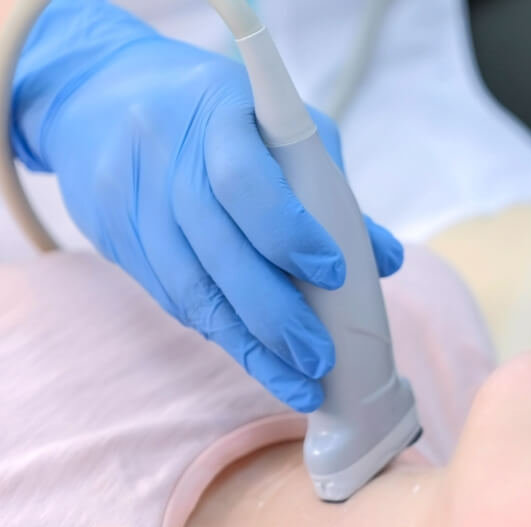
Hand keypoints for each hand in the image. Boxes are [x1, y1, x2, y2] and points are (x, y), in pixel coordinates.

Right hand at [11, 1, 403, 410]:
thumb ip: (330, 191)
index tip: (334, 275)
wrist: (101, 96)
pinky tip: (257, 358)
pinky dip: (220, 332)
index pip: (246, 182)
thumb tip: (387, 260)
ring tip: (298, 383)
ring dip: (249, 345)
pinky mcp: (116, 237)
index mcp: (218, 115)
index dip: (289, 233)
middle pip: (217, 248)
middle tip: (320, 358)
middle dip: (275, 315)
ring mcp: (132, 200)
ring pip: (190, 287)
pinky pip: (170, 296)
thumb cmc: (222, 117)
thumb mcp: (279, 129)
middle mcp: (166, 156)